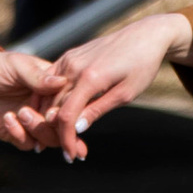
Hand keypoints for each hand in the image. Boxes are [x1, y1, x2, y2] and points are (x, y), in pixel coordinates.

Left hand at [0, 48, 72, 150]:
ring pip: (49, 139)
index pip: (71, 103)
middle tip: (46, 116)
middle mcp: (46, 107)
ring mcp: (32, 122)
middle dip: (57, 125)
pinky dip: (20, 134)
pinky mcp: (17, 134)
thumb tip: (62, 82)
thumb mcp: (16, 66)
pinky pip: (27, 143)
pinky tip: (8, 118)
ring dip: (38, 129)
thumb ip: (37, 77)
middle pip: (64, 126)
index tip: (62, 109)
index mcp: (52, 88)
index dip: (71, 109)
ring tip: (22, 112)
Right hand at [41, 10, 192, 156]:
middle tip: (67, 152)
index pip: (66, 116)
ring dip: (48, 117)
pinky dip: (48, 99)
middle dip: (56, 133)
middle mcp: (74, 67)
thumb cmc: (141, 66)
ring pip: (47, 94)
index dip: (66, 139)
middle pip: (53, 107)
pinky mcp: (69, 55)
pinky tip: (52, 115)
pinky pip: (50, 81)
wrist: (145, 35)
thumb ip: (98, 110)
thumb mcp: (125, 93)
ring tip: (57, 138)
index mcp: (90, 78)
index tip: (71, 156)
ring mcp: (69, 59)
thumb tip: (77, 128)